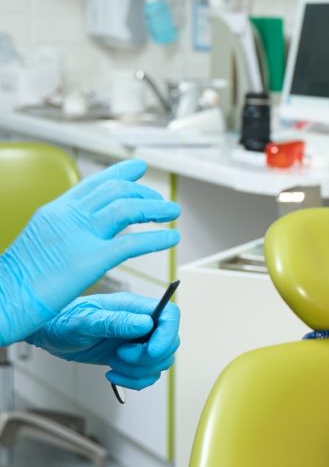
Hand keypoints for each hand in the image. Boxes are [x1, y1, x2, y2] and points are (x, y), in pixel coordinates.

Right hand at [0, 159, 179, 345]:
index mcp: (55, 211)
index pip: (94, 183)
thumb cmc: (16, 280)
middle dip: (144, 192)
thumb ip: (61, 229)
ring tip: (172, 213)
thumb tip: (77, 228)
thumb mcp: (39, 241)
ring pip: (128, 208)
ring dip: (156, 208)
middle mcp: (68, 216)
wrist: (1, 298)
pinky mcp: (91, 259)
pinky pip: (133, 242)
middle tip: (161, 201)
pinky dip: (156, 238)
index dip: (121, 173)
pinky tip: (171, 239)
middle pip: (116, 190)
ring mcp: (80, 235)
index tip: (139, 168)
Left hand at [27, 292, 180, 389]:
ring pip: (160, 362)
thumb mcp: (84, 321)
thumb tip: (145, 323)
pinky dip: (134, 381)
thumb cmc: (63, 321)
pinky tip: (113, 374)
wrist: (50, 334)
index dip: (168, 335)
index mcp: (134, 308)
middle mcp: (141, 323)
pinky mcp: (131, 358)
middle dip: (147, 358)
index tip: (150, 351)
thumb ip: (115, 322)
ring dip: (138, 371)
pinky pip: (148, 374)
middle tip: (120, 356)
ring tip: (113, 364)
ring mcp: (137, 341)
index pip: (170, 316)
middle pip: (169, 343)